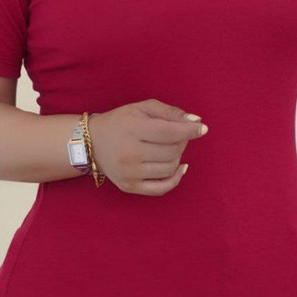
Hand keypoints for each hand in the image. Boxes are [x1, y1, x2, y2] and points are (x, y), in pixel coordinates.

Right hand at [87, 99, 207, 194]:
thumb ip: (170, 112)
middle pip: (172, 151)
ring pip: (170, 168)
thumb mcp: (142, 108)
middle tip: (177, 134)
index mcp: (132, 129)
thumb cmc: (122, 122)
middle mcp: (129, 153)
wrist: (93, 143)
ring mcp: (129, 173)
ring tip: (169, 147)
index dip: (190, 130)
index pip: (170, 132)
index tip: (203, 128)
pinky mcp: (129, 186)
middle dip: (182, 141)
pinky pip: (162, 188)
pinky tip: (180, 167)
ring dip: (177, 156)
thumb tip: (196, 121)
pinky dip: (176, 178)